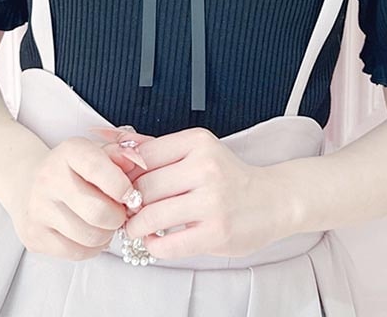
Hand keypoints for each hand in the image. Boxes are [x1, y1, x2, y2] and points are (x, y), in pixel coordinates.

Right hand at [2, 125, 155, 260]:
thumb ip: (121, 155)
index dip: (121, 185)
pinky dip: (92, 248)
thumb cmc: (73, 168)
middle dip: (118, 217)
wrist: (27, 182)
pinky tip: (91, 234)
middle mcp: (48, 178)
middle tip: (120, 213)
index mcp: (68, 151)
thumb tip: (139, 163)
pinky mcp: (34, 236)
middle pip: (98, 212)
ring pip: (90, 236)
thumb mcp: (96, 151)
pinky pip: (76, 253)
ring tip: (105, 223)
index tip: (130, 194)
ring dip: (107, 234)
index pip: (98, 168)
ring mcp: (38, 209)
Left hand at [122, 127, 298, 259]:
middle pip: (143, 186)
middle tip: (127, 209)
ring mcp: (212, 201)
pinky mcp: (216, 232)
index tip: (123, 185)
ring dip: (136, 226)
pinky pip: (168, 244)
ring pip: (151, 215)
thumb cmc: (229, 176)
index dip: (126, 174)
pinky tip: (156, 240)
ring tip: (137, 227)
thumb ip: (157, 148)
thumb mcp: (197, 150)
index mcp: (198, 142)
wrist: (272, 200)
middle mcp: (205, 167)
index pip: (143, 155)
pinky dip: (153, 245)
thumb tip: (114, 140)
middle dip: (129, 202)